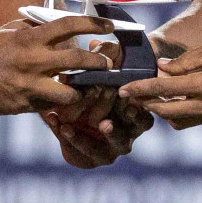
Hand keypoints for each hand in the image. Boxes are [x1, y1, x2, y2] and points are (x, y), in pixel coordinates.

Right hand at [0, 16, 113, 114]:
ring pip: (69, 92)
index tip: (109, 27)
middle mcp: (34, 61)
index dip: (93, 25)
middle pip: (77, 60)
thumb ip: (33, 30)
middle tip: (107, 65)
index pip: (69, 26)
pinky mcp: (24, 105)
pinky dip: (58, 104)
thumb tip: (54, 28)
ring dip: (82, 92)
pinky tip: (61, 101)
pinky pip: (49, 106)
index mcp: (31, 38)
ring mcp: (30, 85)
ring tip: (87, 90)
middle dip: (98, 63)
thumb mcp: (10, 31)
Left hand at [42, 43, 153, 167]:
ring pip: (103, 150)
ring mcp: (109, 148)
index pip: (144, 119)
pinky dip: (70, 140)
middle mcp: (126, 134)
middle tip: (104, 124)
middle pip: (124, 137)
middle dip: (114, 131)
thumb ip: (102, 57)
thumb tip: (95, 44)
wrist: (77, 103)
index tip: (130, 107)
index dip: (138, 115)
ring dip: (87, 141)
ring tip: (69, 129)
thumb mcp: (102, 66)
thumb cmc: (100, 80)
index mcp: (136, 115)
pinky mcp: (91, 157)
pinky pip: (81, 154)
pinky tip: (58, 125)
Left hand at [119, 34, 201, 128]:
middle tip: (132, 95)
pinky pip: (193, 120)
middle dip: (147, 104)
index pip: (164, 90)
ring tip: (151, 96)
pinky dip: (179, 112)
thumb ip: (187, 61)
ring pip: (180, 121)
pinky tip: (175, 98)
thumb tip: (163, 68)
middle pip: (167, 112)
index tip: (123, 89)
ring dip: (163, 111)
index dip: (141, 90)